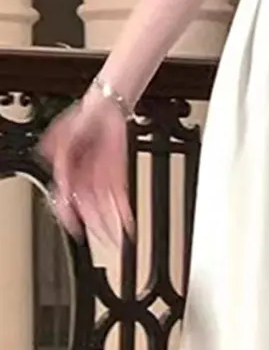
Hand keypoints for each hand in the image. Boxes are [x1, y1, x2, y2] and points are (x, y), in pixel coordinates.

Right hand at [38, 90, 134, 245]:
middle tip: (103, 242)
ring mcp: (101, 177)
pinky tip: (128, 223)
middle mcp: (84, 178)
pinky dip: (124, 211)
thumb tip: (60, 174)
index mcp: (67, 171)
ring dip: (110, 224)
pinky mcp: (117, 174)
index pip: (65, 199)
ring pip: (104, 206)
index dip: (68, 214)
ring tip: (116, 240)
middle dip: (95, 226)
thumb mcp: (66, 135)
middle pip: (87, 208)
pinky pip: (120, 195)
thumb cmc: (83, 118)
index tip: (74, 227)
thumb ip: (63, 156)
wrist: (106, 107)